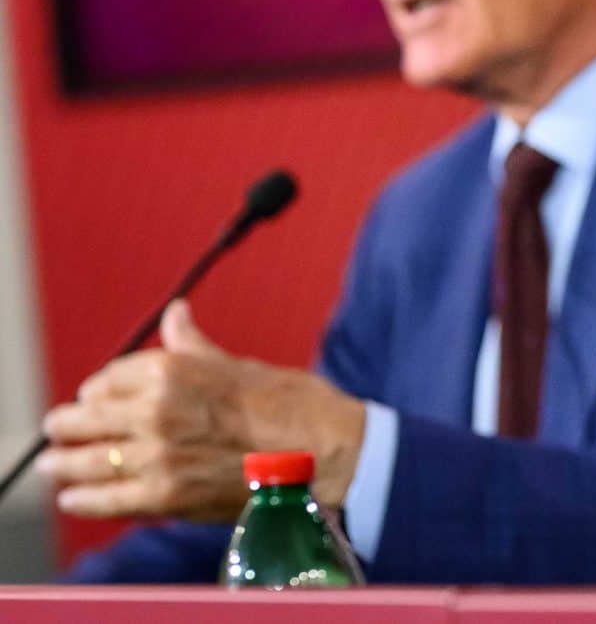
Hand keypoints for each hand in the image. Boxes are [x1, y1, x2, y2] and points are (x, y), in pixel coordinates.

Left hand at [35, 300, 365, 520]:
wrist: (324, 453)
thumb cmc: (290, 404)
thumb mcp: (237, 364)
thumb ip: (193, 346)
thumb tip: (176, 312)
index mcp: (173, 369)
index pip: (107, 380)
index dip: (99, 390)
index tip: (95, 398)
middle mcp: (155, 408)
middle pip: (84, 418)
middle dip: (66, 425)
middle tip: (57, 428)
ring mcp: (157, 455)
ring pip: (86, 460)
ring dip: (65, 463)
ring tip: (56, 466)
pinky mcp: (164, 496)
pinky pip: (104, 499)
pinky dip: (84, 499)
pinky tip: (75, 497)